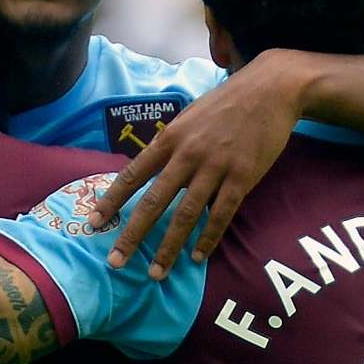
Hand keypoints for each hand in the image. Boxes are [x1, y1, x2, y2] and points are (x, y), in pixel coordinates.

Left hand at [93, 50, 312, 273]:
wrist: (269, 90)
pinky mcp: (242, 178)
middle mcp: (187, 155)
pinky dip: (207, 239)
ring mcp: (215, 168)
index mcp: (170, 138)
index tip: (93, 224)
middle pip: (154, 202)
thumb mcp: (189, 117)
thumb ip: (171, 144)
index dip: (111, 201)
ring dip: (168, 247)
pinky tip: (197, 258)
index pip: (132, 175)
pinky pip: (220, 215)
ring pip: (185, 215)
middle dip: (132, 235)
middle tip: (115, 261)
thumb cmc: (227, 105)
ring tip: (156, 273)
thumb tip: (153, 170)